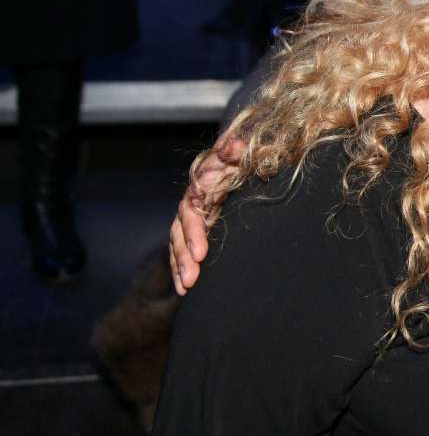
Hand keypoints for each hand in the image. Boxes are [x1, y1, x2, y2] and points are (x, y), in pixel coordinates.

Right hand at [169, 135, 245, 295]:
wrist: (241, 159)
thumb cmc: (243, 156)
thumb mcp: (241, 151)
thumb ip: (235, 150)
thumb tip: (235, 145)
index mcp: (201, 184)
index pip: (192, 212)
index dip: (194, 233)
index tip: (201, 253)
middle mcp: (192, 202)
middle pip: (180, 232)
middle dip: (184, 257)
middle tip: (191, 280)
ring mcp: (192, 216)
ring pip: (178, 244)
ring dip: (179, 267)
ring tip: (185, 289)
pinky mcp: (196, 228)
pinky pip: (182, 250)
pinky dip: (180, 269)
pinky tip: (183, 290)